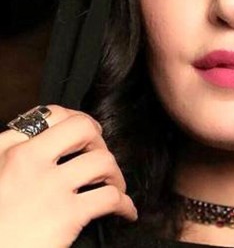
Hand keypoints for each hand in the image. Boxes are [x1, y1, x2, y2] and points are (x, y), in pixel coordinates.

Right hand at [0, 104, 136, 247]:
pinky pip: (110, 198)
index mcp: (10, 151)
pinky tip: (125, 210)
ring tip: (114, 185)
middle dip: (100, 141)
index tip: (89, 131)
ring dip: (115, 174)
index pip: (53, 114)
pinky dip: (125, 204)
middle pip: (83, 129)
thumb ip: (13, 153)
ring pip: (102, 161)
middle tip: (101, 158)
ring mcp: (51, 186)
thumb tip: (44, 142)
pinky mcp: (67, 215)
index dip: (79, 119)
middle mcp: (29, 161)